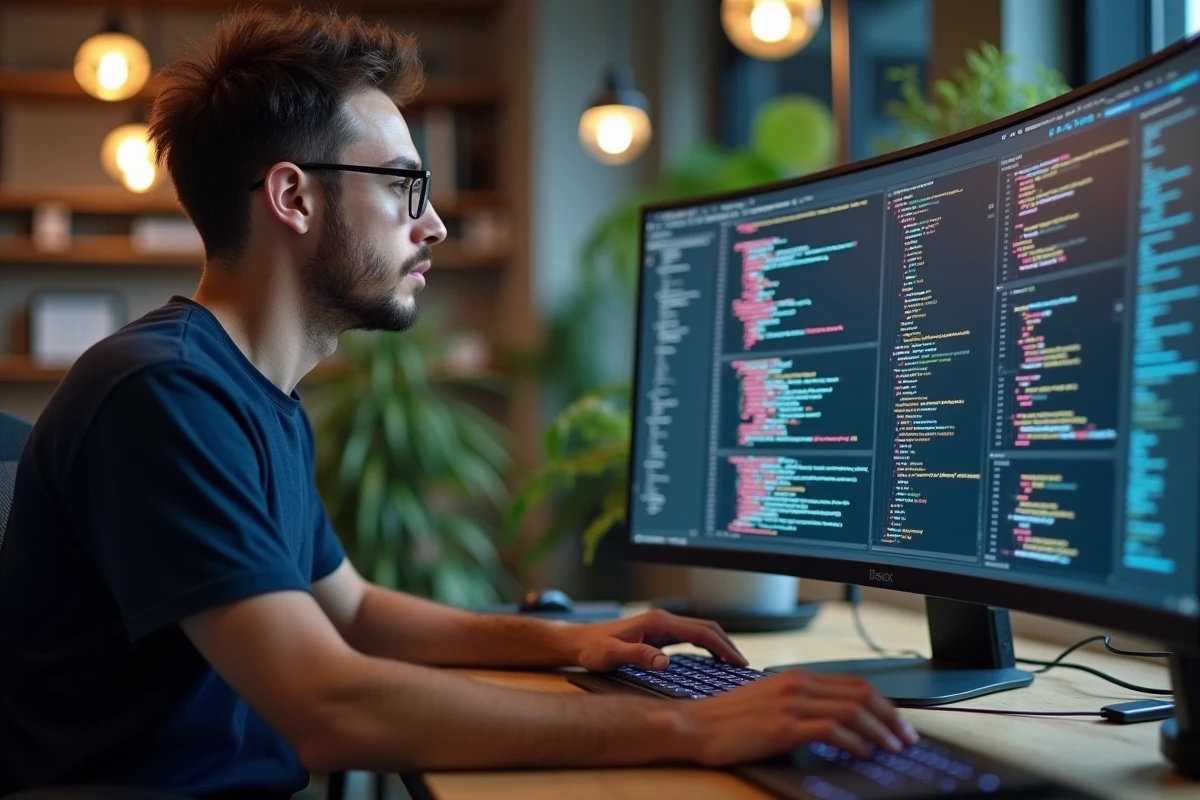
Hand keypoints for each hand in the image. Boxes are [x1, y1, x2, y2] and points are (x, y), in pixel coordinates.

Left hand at [567, 608, 745, 671]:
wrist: (579, 641)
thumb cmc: (592, 648)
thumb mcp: (611, 655)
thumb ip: (638, 656)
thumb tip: (664, 661)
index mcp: (658, 622)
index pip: (700, 632)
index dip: (723, 648)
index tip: (738, 663)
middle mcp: (663, 620)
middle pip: (706, 627)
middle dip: (727, 645)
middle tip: (743, 666)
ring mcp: (662, 625)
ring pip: (700, 631)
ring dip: (719, 644)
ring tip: (733, 664)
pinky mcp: (659, 633)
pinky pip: (691, 637)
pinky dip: (707, 646)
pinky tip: (712, 660)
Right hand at [671, 668, 918, 765]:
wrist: (694, 726)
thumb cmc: (728, 720)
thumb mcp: (769, 701)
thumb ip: (801, 703)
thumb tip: (837, 722)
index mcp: (796, 676)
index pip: (855, 682)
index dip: (884, 703)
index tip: (899, 722)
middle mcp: (798, 684)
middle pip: (862, 693)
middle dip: (892, 717)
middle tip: (907, 738)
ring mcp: (791, 703)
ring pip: (853, 710)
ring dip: (881, 731)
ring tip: (894, 748)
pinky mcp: (784, 726)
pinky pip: (833, 729)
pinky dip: (856, 741)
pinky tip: (863, 753)